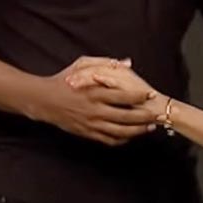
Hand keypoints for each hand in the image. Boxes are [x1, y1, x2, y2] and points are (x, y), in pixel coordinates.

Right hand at [27, 56, 156, 145]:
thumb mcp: (81, 65)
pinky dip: (122, 140)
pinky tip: (131, 136)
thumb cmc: (64, 80)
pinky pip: (108, 140)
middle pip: (125, 116)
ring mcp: (91, 124)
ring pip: (119, 132)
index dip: (139, 96)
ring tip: (149, 127)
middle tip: (158, 115)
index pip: (122, 96)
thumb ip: (105, 62)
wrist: (44, 101)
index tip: (151, 95)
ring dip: (137, 131)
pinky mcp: (87, 134)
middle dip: (145, 117)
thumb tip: (126, 62)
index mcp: (94, 92)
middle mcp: (95, 110)